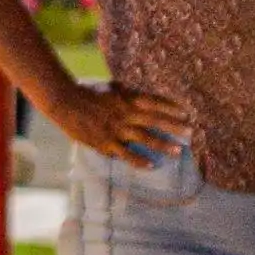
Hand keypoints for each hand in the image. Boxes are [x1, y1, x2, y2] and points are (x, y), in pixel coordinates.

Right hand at [49, 83, 198, 164]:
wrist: (64, 102)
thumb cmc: (87, 93)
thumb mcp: (110, 88)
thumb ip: (127, 94)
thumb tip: (142, 97)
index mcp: (126, 98)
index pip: (154, 101)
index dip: (170, 107)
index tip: (185, 112)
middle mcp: (124, 113)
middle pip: (154, 120)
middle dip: (174, 126)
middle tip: (190, 132)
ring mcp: (116, 129)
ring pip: (144, 138)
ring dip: (163, 145)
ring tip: (178, 151)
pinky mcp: (106, 142)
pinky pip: (126, 154)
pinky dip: (139, 160)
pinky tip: (151, 166)